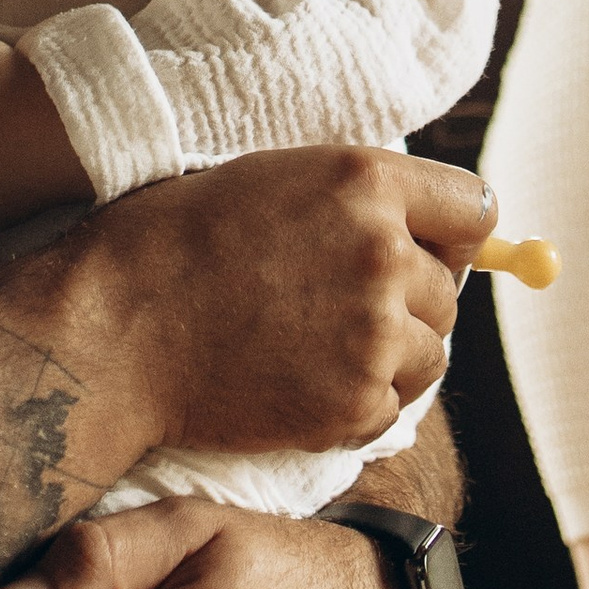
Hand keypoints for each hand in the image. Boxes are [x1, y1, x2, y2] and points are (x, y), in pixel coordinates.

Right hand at [0, 145, 488, 466]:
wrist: (112, 332)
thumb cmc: (170, 243)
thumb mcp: (271, 179)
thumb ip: (354, 199)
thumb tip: (425, 232)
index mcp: (366, 180)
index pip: (476, 209)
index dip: (450, 233)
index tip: (422, 250)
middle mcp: (384, 254)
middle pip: (451, 289)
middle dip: (408, 300)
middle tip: (335, 306)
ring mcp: (373, 334)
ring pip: (432, 354)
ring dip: (390, 356)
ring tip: (313, 346)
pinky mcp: (354, 403)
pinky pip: (391, 408)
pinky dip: (356, 405)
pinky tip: (297, 384)